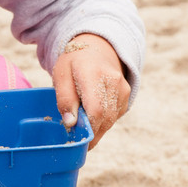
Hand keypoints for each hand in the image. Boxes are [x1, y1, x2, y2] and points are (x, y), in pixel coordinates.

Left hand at [52, 33, 130, 148]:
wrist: (96, 46)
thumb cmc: (74, 61)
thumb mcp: (61, 75)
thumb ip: (65, 98)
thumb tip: (70, 123)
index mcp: (95, 75)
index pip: (96, 110)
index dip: (88, 129)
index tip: (77, 140)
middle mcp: (114, 82)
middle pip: (105, 118)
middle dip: (91, 133)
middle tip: (77, 140)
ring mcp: (123, 89)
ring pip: (111, 120)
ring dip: (97, 128)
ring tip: (82, 126)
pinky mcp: (126, 96)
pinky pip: (114, 116)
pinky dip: (103, 121)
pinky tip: (92, 115)